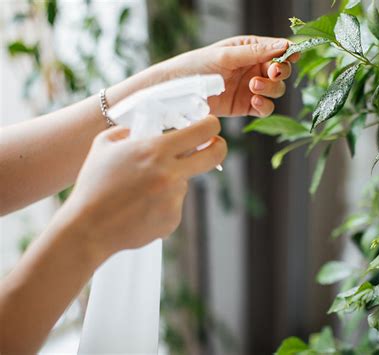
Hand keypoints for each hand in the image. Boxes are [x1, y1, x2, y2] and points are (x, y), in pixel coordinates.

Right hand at [59, 116, 226, 261]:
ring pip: (183, 181)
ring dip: (170, 181)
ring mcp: (174, 199)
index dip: (211, 125)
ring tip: (138, 192)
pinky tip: (139, 207)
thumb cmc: (92, 184)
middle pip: (214, 155)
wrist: (88, 228)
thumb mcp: (103, 145)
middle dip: (219, 146)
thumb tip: (143, 130)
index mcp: (155, 151)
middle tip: (215, 145)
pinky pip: (173, 203)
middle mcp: (171, 174)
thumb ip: (127, 131)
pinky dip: (162, 203)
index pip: (202, 131)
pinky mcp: (173, 220)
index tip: (211, 125)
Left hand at [162, 36, 297, 116]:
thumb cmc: (197, 66)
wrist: (178, 92)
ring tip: (254, 86)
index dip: (288, 52)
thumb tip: (284, 45)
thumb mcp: (226, 56)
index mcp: (250, 49)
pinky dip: (265, 106)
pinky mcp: (246, 106)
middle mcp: (253, 68)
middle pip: (281, 71)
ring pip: (276, 90)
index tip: (292, 55)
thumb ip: (255, 52)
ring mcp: (251, 88)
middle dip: (280, 72)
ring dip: (271, 88)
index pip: (277, 49)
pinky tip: (255, 102)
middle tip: (272, 72)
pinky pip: (265, 108)